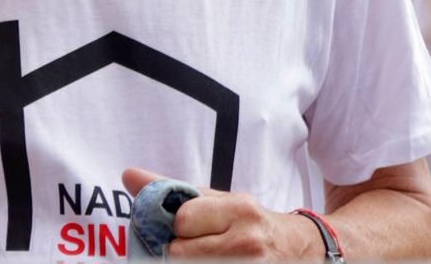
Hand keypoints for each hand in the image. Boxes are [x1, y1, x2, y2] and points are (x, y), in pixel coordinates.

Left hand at [122, 169, 317, 259]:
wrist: (302, 250)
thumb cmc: (250, 223)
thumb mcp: (218, 201)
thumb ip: (173, 189)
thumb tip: (128, 174)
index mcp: (239, 210)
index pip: (182, 220)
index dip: (180, 227)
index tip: (190, 229)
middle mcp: (247, 242)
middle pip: (180, 254)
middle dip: (181, 252)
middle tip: (197, 247)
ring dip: (189, 262)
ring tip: (206, 256)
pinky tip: (215, 262)